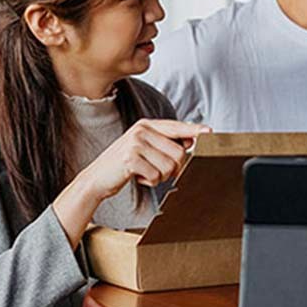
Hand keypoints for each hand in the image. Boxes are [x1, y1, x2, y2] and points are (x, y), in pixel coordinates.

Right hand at [85, 119, 210, 199]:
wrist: (96, 178)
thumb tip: (190, 141)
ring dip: (160, 176)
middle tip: (157, 171)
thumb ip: (164, 142)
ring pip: (169, 166)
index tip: (210, 132)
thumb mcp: (143, 147)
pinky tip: (137, 177)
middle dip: (173, 168)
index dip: (194, 130)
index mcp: (146, 125)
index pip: (176, 127)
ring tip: (144, 172)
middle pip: (178, 153)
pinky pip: (156, 175)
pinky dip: (149, 181)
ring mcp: (135, 143)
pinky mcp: (130, 159)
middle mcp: (141, 130)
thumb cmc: (124, 164)